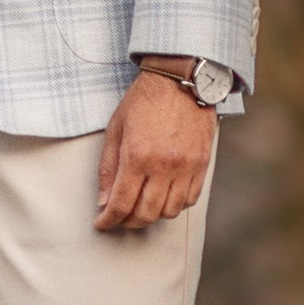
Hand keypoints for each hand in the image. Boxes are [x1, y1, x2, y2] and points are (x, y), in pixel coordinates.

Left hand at [94, 71, 213, 229]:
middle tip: (118, 219)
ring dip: (152, 216)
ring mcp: (186, 168)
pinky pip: (189, 200)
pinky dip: (174, 205)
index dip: (108, 220)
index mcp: (138, 157)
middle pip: (146, 214)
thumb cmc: (144, 101)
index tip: (101, 223)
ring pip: (169, 212)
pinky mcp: (202, 165)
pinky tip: (163, 198)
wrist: (181, 81)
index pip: (121, 204)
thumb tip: (104, 201)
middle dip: (127, 223)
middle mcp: (164, 166)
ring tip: (140, 209)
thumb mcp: (116, 130)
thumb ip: (108, 168)